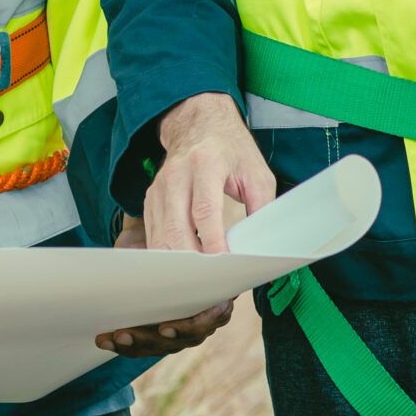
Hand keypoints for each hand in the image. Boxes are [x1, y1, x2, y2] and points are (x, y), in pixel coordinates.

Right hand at [96, 93, 277, 357]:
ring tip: (197, 294)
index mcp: (205, 164)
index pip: (205, 210)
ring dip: (176, 269)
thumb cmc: (232, 150)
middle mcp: (175, 176)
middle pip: (175, 229)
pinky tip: (181, 280)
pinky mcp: (150, 200)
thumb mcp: (258, 172)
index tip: (223, 270)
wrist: (197, 121)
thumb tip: (265, 250)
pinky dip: (166, 261)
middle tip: (210, 293)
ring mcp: (158, 189)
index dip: (212, 243)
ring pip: (159, 238)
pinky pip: (154, 237)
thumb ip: (263, 207)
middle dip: (190, 266)